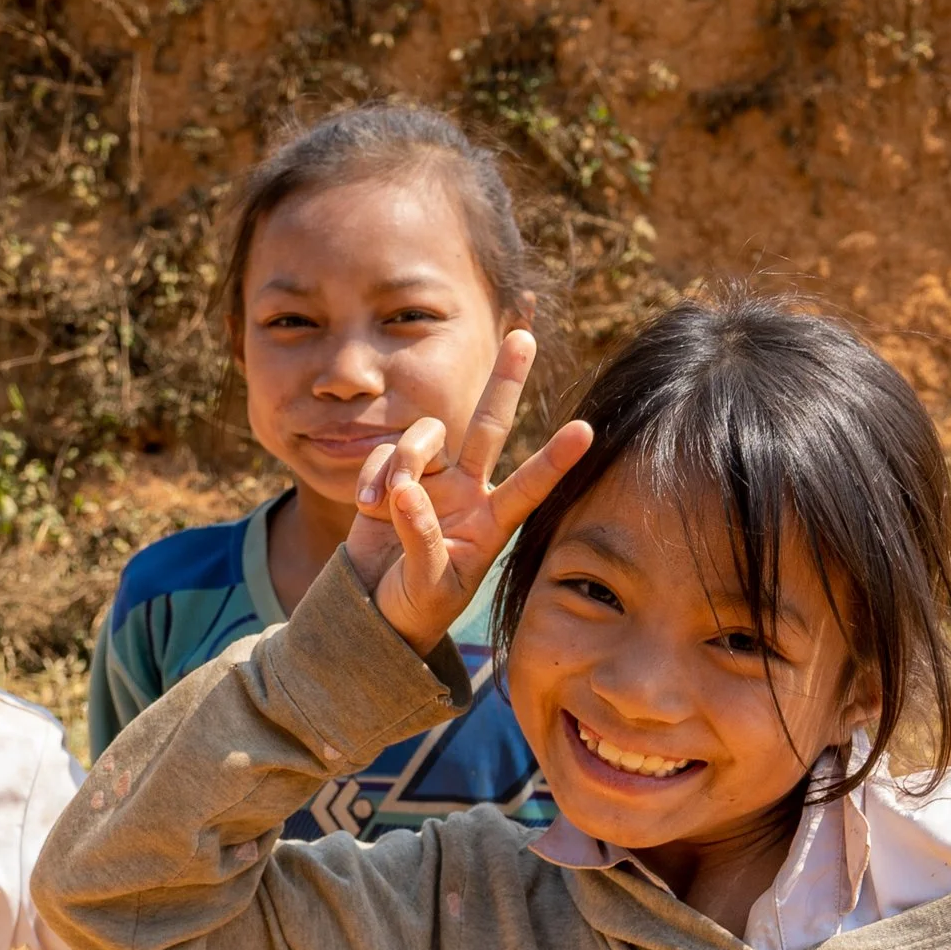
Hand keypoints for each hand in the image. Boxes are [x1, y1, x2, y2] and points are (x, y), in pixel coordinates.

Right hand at [341, 328, 593, 654]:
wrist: (372, 612)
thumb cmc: (413, 609)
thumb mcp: (425, 588)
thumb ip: (422, 540)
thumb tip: (407, 490)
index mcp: (489, 523)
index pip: (527, 487)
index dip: (554, 461)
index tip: (586, 433)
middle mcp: (466, 492)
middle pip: (489, 425)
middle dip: (506, 381)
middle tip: (524, 337)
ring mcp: (430, 481)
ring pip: (425, 435)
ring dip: (403, 458)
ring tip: (382, 501)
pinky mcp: (392, 478)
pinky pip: (383, 452)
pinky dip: (370, 473)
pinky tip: (364, 507)